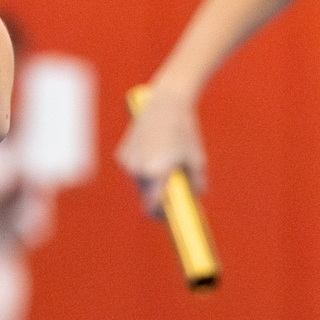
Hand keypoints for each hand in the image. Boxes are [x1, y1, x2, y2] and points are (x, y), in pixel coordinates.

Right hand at [115, 88, 206, 216]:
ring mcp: (127, 162)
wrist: (165, 102)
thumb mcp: (196, 159)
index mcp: (156, 173)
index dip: (160, 215)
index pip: (152, 206)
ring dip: (150, 181)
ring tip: (165, 162)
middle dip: (158, 196)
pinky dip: (142, 168)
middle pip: (145, 195)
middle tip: (173, 189)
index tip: (168, 217)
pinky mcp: (121, 154)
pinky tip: (153, 152)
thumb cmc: (184, 131)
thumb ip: (197, 183)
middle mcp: (137, 170)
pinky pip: (132, 170)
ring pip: (138, 183)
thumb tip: (196, 197)